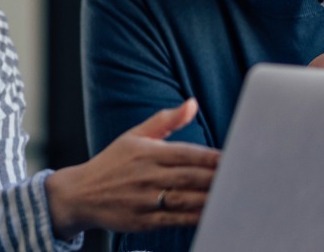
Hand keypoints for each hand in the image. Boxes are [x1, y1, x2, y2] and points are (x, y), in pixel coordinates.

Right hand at [44, 99, 220, 238]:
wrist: (79, 194)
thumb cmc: (111, 163)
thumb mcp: (134, 136)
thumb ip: (166, 121)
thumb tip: (192, 103)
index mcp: (147, 151)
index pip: (187, 153)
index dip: (213, 157)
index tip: (236, 158)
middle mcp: (147, 175)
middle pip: (191, 177)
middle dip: (218, 178)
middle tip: (244, 178)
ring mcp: (145, 199)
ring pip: (186, 199)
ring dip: (211, 199)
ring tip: (234, 197)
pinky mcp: (143, 220)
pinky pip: (175, 219)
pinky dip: (195, 218)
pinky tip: (214, 215)